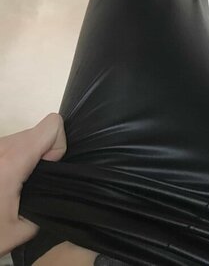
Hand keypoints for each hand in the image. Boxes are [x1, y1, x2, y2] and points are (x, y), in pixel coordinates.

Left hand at [0, 113, 66, 256]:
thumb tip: (55, 196)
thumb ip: (47, 206)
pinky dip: (13, 161)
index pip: (52, 125)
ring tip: (13, 190)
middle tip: (29, 186)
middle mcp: (1, 146)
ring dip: (26, 159)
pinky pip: (9, 147)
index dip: (57, 147)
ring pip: (23, 139)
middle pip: (38, 133)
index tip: (47, 171)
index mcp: (13, 159)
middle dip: (43, 156)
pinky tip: (2, 186)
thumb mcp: (21, 230)